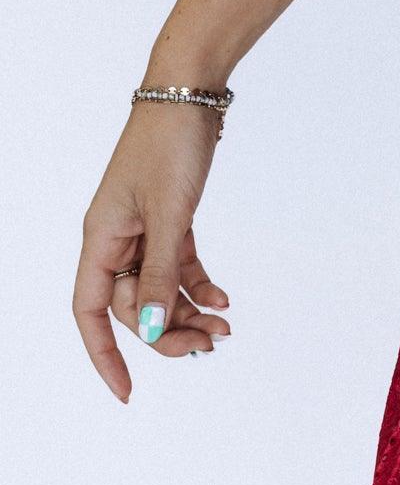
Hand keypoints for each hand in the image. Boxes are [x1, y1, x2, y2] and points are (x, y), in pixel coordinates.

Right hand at [73, 103, 231, 402]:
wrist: (190, 93)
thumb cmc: (169, 145)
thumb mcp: (169, 214)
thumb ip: (160, 272)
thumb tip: (147, 325)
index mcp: (100, 239)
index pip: (89, 312)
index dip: (104, 354)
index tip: (128, 390)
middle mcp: (115, 238)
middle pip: (130, 305)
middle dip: (166, 330)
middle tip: (210, 345)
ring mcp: (142, 228)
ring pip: (157, 287)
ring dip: (188, 311)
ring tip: (225, 327)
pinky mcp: (168, 216)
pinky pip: (177, 264)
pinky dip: (197, 283)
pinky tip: (223, 298)